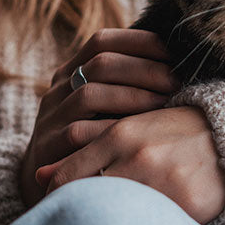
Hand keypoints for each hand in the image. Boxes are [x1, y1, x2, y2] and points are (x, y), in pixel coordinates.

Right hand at [20, 28, 180, 206]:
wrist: (49, 184)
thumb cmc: (93, 141)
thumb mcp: (104, 108)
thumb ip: (126, 85)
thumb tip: (176, 65)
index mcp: (71, 72)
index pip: (102, 41)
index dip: (138, 41)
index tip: (172, 51)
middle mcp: (58, 90)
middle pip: (100, 63)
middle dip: (144, 69)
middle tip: (176, 80)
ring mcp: (50, 117)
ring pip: (89, 94)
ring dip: (132, 96)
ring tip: (164, 103)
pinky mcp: (47, 148)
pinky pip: (79, 133)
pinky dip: (112, 129)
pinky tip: (139, 133)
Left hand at [36, 105, 224, 224]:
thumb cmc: (176, 131)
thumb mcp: (132, 129)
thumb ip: (88, 148)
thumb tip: (39, 174)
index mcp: (122, 133)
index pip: (70, 177)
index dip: (59, 197)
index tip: (64, 204)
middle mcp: (139, 156)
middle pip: (89, 197)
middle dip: (82, 209)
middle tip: (85, 216)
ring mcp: (163, 180)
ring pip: (117, 212)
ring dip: (114, 217)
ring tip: (118, 216)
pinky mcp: (186, 202)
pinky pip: (151, 223)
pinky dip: (143, 224)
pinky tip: (146, 220)